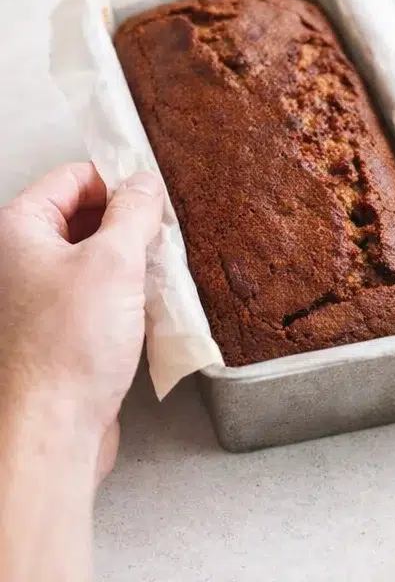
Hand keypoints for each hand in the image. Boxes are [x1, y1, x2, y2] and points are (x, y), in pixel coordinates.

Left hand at [0, 163, 162, 581]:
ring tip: (155, 276)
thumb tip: (144, 185)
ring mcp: (32, 301)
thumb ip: (134, 210)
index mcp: (17, 231)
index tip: (151, 196)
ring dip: (127, 263)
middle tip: (158, 237)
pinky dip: (120, 297)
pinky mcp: (52, 336)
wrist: (50, 435)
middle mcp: (17, 263)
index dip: (115, 181)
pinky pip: (91, 298)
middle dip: (125, 224)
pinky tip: (144, 310)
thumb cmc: (67, 350)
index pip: (72, 177)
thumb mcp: (115, 260)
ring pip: (90, 259)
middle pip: (80, 217)